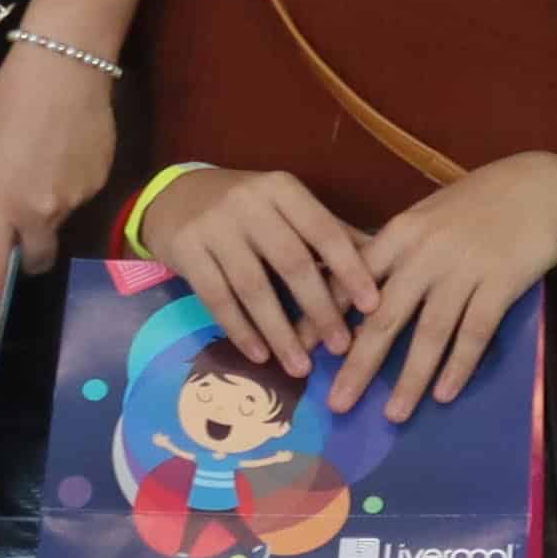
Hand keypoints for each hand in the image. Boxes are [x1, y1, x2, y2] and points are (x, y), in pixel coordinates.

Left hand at [0, 40, 115, 354]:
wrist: (64, 63)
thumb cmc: (6, 100)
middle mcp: (39, 213)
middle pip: (36, 259)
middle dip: (29, 251)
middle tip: (22, 216)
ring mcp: (75, 199)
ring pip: (60, 220)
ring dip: (50, 203)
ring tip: (45, 154)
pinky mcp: (101, 181)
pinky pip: (82, 194)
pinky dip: (72, 180)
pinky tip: (68, 145)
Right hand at [136, 165, 373, 381]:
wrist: (172, 196)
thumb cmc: (244, 207)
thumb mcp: (285, 207)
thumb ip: (329, 231)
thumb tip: (384, 261)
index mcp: (283, 189)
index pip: (324, 230)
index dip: (350, 269)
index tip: (372, 307)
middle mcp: (249, 202)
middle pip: (291, 262)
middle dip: (319, 309)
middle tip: (340, 348)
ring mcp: (214, 226)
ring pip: (253, 287)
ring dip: (279, 332)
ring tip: (300, 368)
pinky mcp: (185, 249)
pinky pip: (216, 298)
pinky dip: (240, 330)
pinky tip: (258, 355)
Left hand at [332, 152, 556, 418]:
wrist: (540, 188)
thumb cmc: (476, 203)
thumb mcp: (425, 216)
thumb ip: (393, 251)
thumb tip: (353, 290)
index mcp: (400, 234)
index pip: (352, 281)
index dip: (324, 318)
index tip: (301, 351)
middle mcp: (425, 254)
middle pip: (384, 318)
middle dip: (358, 366)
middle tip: (337, 404)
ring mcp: (463, 270)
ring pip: (430, 333)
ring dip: (410, 379)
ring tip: (394, 415)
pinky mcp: (499, 284)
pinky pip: (474, 333)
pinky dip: (459, 366)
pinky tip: (445, 394)